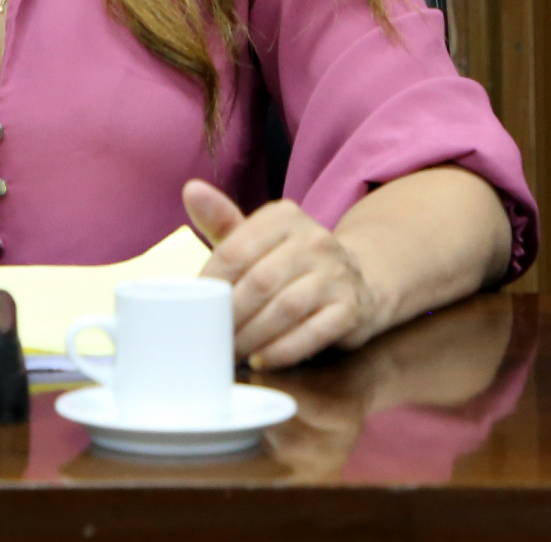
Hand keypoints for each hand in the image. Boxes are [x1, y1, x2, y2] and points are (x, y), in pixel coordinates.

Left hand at [183, 179, 384, 369]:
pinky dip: (282, 350)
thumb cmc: (291, 258)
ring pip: (286, 308)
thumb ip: (222, 220)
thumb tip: (191, 190)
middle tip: (212, 337)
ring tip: (232, 352)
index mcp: (284, 217)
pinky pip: (313, 333)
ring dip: (253, 336)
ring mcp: (336, 274)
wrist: (360, 276)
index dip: (211, 282)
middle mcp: (314, 240)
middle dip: (231, 315)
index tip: (195, 307)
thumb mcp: (258, 235)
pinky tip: (262, 359)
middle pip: (260, 281)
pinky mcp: (351, 308)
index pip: (236, 249)